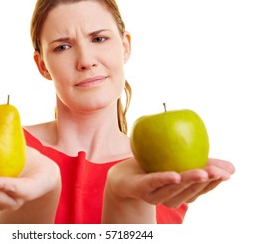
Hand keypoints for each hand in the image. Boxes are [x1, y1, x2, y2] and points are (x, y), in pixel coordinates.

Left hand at [107, 157, 234, 207]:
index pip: (200, 190)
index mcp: (181, 193)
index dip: (215, 182)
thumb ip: (203, 163)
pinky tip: (174, 175)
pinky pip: (152, 183)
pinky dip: (163, 179)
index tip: (228, 173)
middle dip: (205, 182)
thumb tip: (233, 167)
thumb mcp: (180, 161)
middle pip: (188, 192)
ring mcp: (153, 195)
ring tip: (202, 172)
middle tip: (218, 171)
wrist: (125, 175)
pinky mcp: (139, 188)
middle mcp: (169, 198)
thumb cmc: (155, 166)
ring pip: (173, 190)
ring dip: (188, 181)